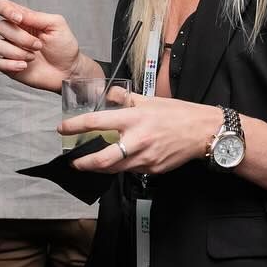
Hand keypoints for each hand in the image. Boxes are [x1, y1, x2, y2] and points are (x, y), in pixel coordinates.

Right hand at [0, 0, 95, 91]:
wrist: (68, 70)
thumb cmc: (64, 46)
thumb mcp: (56, 24)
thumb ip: (36, 16)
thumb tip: (18, 14)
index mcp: (24, 19)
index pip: (2, 6)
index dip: (5, 9)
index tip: (19, 19)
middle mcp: (14, 32)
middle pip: (1, 27)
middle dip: (21, 38)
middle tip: (38, 45)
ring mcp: (10, 49)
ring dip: (17, 52)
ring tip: (33, 57)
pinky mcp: (8, 65)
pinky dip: (11, 64)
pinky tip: (24, 66)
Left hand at [63, 94, 219, 175]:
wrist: (204, 131)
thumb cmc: (178, 114)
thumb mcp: (149, 100)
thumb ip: (125, 99)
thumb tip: (108, 96)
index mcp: (133, 119)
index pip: (96, 123)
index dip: (75, 127)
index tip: (63, 129)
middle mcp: (137, 140)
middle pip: (102, 159)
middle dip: (83, 163)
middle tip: (74, 162)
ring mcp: (145, 158)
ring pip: (114, 169)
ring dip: (100, 167)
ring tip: (91, 163)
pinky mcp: (152, 169)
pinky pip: (130, 170)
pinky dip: (122, 166)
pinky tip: (119, 161)